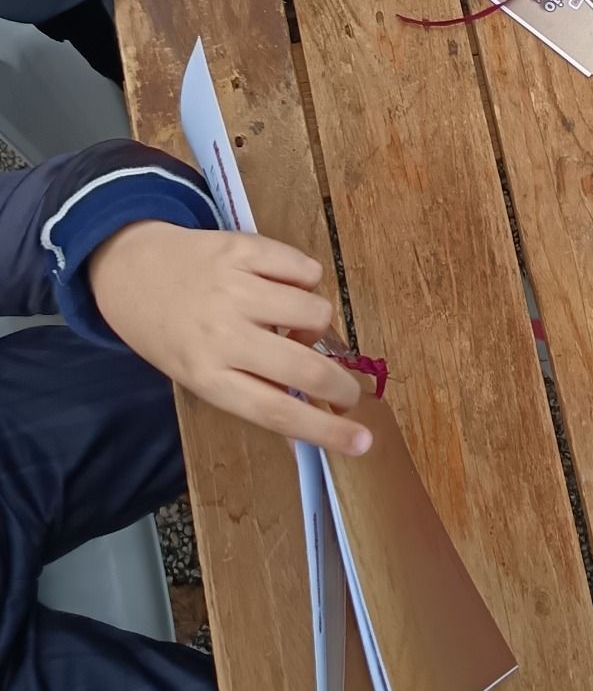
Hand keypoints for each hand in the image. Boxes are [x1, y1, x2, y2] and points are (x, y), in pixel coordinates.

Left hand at [89, 223, 371, 455]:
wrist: (132, 270)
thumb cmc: (169, 333)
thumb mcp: (197, 377)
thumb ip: (250, 396)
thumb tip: (303, 434)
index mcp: (206, 375)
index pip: (275, 411)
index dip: (324, 430)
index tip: (362, 442)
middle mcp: (221, 333)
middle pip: (303, 366)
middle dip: (341, 384)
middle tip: (350, 391)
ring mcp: (234, 288)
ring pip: (315, 312)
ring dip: (317, 325)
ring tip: (296, 324)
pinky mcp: (245, 249)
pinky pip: (306, 269)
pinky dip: (307, 282)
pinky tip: (286, 287)